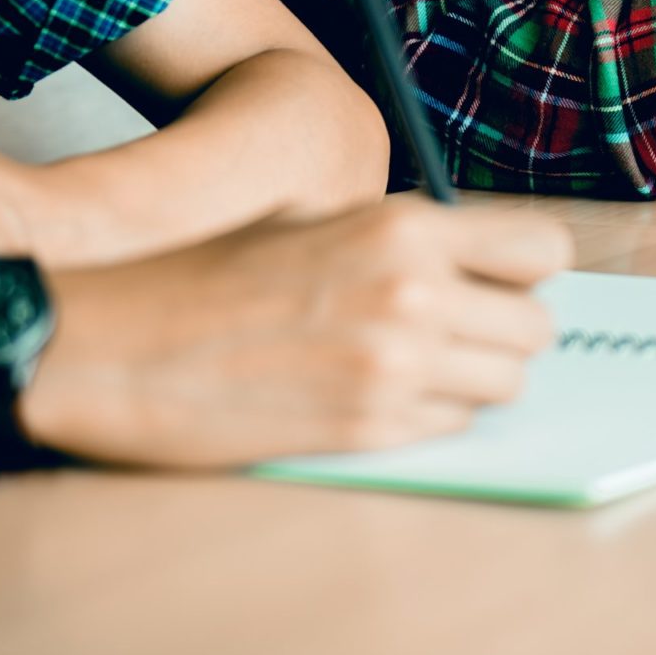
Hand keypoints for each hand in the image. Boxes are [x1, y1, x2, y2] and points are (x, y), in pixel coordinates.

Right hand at [17, 199, 573, 468]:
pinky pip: (452, 426)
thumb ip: (410, 244)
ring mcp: (395, 368)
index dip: (527, 271)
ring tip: (413, 367)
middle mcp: (415, 294)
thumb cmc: (207, 277)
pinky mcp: (369, 431)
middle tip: (456, 334)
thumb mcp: (320, 223)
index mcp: (406, 229)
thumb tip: (486, 273)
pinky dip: (430, 417)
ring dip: (473, 378)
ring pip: (506, 384)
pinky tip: (375, 398)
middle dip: (503, 332)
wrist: (109, 346)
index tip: (501, 282)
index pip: (546, 250)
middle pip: (537, 328)